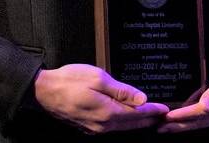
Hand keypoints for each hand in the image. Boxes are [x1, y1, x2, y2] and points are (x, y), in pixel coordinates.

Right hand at [33, 63, 168, 133]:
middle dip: (148, 119)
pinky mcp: (87, 127)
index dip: (152, 110)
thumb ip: (122, 91)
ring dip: (137, 122)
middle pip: (132, 123)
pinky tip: (128, 117)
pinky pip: (111, 127)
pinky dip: (124, 123)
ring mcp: (94, 128)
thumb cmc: (70, 80)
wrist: (43, 90)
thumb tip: (142, 99)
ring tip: (150, 116)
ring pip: (122, 127)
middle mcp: (103, 125)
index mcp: (108, 113)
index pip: (137, 113)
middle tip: (163, 115)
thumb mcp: (99, 78)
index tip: (165, 108)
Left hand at [158, 53, 208, 132]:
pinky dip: (189, 121)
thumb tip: (205, 105)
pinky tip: (178, 122)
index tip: (167, 115)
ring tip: (163, 127)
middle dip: (178, 125)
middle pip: (198, 122)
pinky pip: (202, 120)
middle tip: (158, 127)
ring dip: (181, 126)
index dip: (184, 115)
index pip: (201, 112)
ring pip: (199, 123)